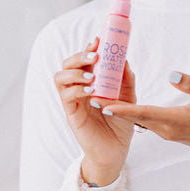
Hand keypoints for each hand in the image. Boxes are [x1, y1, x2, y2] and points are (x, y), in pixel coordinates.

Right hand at [54, 36, 136, 174]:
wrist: (116, 150)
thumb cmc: (120, 123)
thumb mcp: (128, 99)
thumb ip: (126, 80)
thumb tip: (125, 60)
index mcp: (91, 81)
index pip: (84, 60)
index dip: (89, 48)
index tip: (99, 40)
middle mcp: (79, 88)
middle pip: (68, 64)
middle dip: (80, 56)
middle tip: (95, 57)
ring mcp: (73, 100)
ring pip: (60, 77)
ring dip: (75, 72)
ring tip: (92, 76)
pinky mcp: (71, 113)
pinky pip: (66, 96)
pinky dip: (77, 90)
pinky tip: (91, 91)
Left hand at [95, 71, 189, 155]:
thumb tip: (172, 74)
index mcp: (175, 120)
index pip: (144, 113)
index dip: (123, 109)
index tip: (104, 104)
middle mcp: (166, 129)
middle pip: (135, 117)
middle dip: (114, 106)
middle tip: (92, 94)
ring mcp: (165, 131)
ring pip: (138, 119)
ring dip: (120, 108)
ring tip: (100, 94)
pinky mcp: (166, 131)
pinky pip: (144, 120)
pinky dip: (131, 111)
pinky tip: (121, 101)